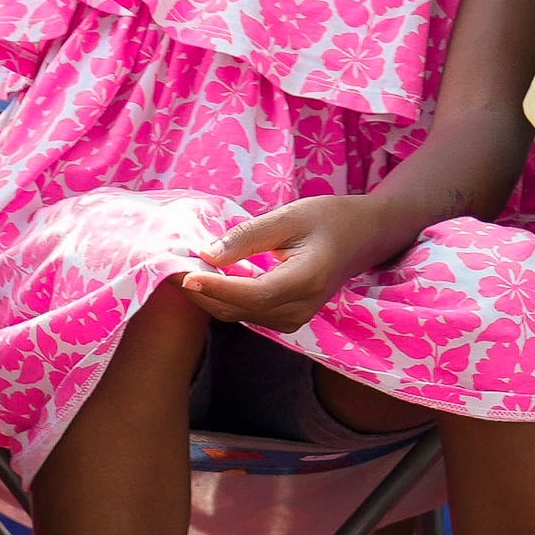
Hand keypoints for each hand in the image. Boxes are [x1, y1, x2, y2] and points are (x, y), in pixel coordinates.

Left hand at [178, 191, 410, 329]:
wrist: (365, 237)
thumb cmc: (331, 218)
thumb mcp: (290, 216)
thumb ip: (248, 237)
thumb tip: (206, 255)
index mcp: (306, 280)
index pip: (253, 294)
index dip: (216, 288)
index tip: (184, 274)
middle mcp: (300, 309)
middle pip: (239, 310)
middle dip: (202, 292)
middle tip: (169, 267)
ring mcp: (295, 319)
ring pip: (239, 315)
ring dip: (209, 297)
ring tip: (182, 270)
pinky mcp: (287, 318)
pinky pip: (247, 313)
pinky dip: (223, 298)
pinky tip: (207, 279)